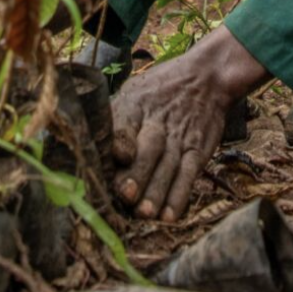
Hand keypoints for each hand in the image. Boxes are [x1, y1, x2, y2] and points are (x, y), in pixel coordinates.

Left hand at [111, 24, 268, 221]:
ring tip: (145, 213)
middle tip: (126, 195)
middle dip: (138, 172)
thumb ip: (114, 118)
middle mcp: (158, 120)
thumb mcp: (134, 91)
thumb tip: (85, 148)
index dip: (122, 140)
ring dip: (157, 191)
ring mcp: (180, 137)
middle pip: (149, 148)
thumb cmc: (159, 89)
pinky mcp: (198, 150)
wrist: (207, 76)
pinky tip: (170, 215)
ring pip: (169, 166)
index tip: (117, 157)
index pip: (126, 121)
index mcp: (135, 103)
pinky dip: (180, 195)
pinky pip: (189, 174)